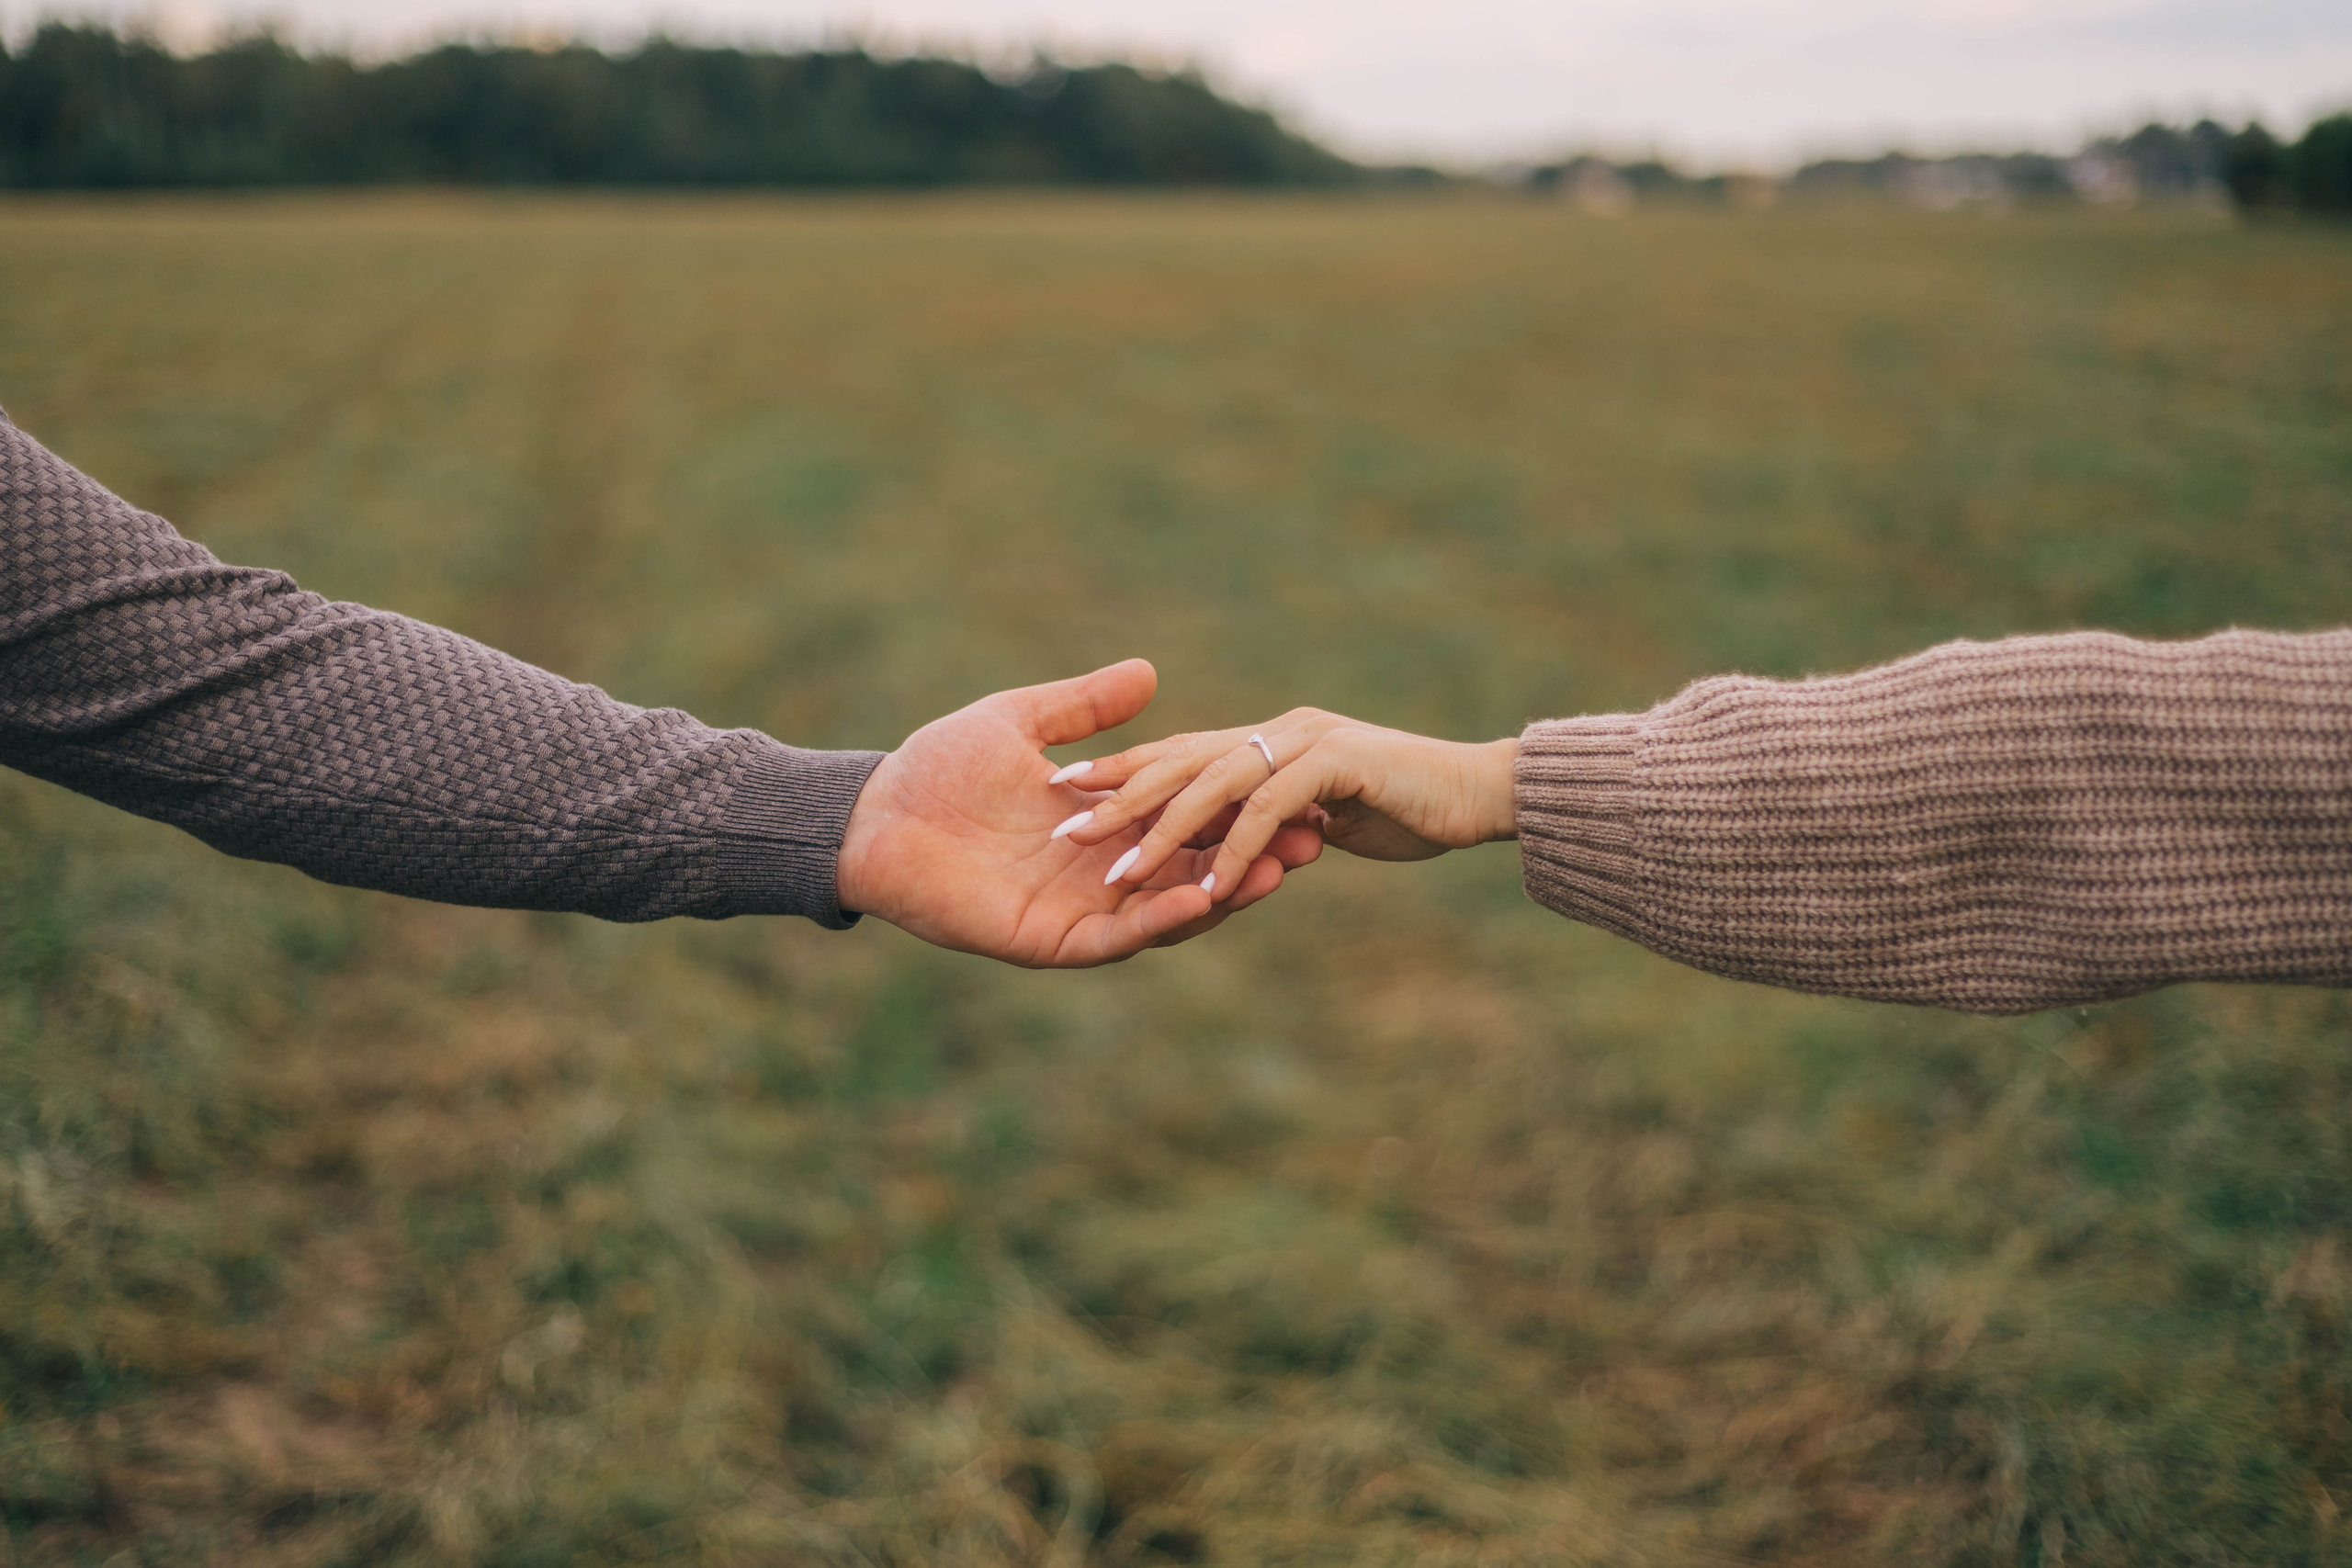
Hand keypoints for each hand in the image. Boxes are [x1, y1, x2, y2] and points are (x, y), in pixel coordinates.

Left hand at [834, 660, 1323, 965]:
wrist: (872, 814)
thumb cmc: (936, 767)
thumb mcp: (1021, 723)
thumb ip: (1084, 708)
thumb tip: (1148, 674)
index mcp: (1098, 829)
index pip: (1186, 825)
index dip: (1238, 813)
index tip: (1295, 791)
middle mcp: (1097, 875)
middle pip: (1194, 873)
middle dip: (1253, 859)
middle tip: (1315, 841)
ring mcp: (1077, 912)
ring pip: (1170, 911)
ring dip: (1225, 894)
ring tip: (1279, 871)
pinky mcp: (1051, 942)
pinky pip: (1119, 938)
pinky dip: (1162, 920)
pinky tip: (1205, 900)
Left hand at [1051, 708, 1516, 899]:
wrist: (1488, 793)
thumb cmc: (1414, 806)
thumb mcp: (1329, 816)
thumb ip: (1279, 821)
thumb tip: (1233, 846)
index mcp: (1268, 740)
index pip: (1179, 752)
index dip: (1121, 770)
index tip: (1064, 793)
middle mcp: (1277, 734)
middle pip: (1179, 760)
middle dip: (1116, 796)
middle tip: (1061, 828)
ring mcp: (1305, 745)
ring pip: (1213, 783)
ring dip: (1163, 832)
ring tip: (1117, 873)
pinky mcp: (1336, 767)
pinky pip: (1267, 810)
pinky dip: (1235, 848)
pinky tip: (1204, 887)